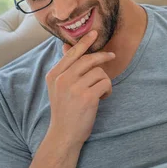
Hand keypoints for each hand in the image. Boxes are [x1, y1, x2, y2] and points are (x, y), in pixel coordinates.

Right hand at [46, 30, 114, 145]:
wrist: (64, 134)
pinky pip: (105, 83)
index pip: (72, 53)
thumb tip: (67, 46)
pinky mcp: (87, 97)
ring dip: (104, 81)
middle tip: (112, 56)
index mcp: (54, 75)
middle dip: (103, 57)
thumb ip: (65, 68)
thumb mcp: (58, 88)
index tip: (94, 33)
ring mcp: (74, 88)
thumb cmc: (64, 111)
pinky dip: (107, 90)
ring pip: (99, 72)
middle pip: (88, 59)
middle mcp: (62, 79)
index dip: (84, 42)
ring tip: (100, 92)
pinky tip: (102, 98)